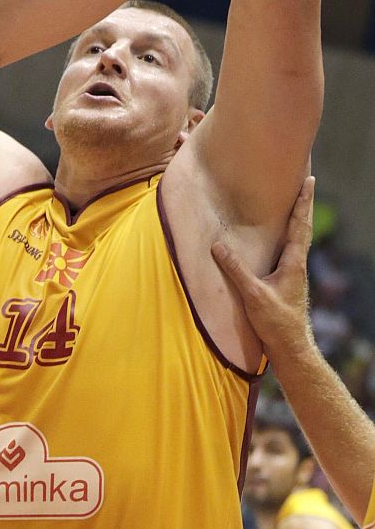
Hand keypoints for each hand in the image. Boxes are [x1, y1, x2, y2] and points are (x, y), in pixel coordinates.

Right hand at [211, 176, 315, 363]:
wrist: (290, 348)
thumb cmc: (276, 323)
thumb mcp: (253, 295)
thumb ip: (236, 269)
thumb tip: (218, 245)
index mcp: (293, 262)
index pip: (300, 225)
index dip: (303, 202)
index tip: (309, 181)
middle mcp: (297, 263)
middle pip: (303, 225)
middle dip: (304, 202)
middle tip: (307, 181)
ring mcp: (294, 271)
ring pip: (299, 236)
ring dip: (299, 216)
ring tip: (296, 199)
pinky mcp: (288, 279)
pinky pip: (291, 248)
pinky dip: (290, 232)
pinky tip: (282, 233)